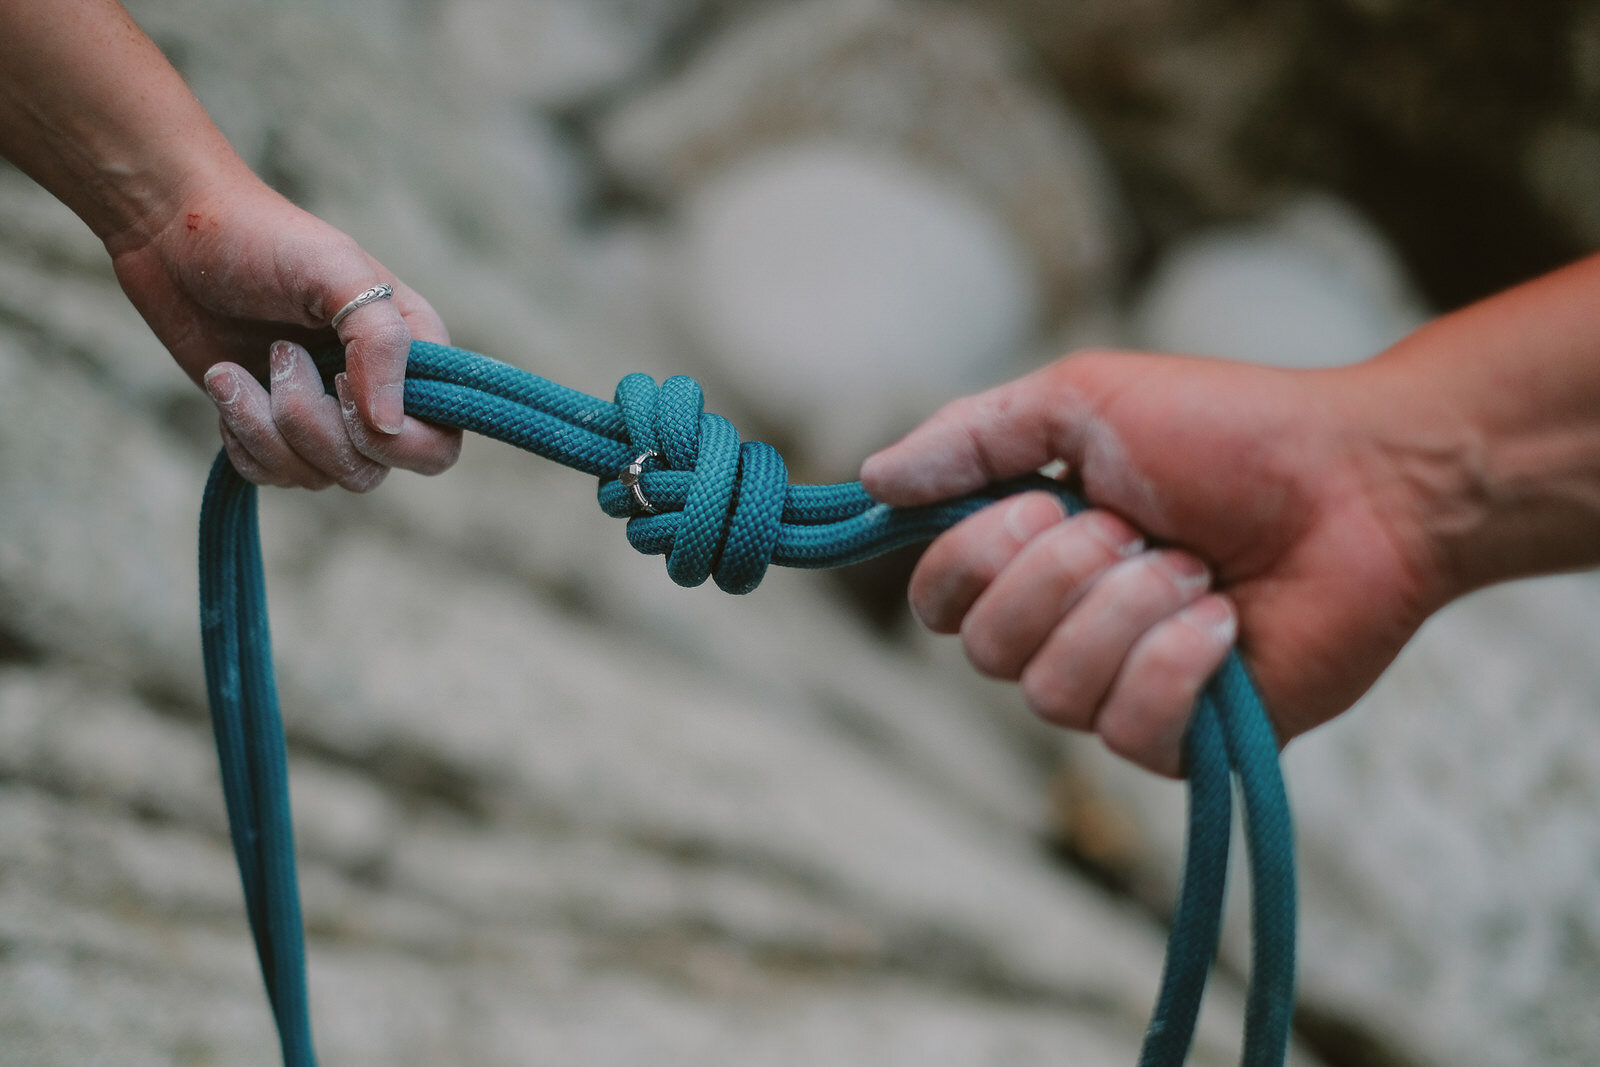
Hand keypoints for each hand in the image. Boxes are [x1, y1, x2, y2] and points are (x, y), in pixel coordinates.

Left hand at [108, 170, 460, 489]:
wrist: (174, 232)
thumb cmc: (265, 239)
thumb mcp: (335, 272)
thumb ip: (380, 343)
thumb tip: (388, 425)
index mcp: (414, 356)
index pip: (438, 446)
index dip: (394, 440)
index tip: (340, 379)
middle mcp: (377, 395)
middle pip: (369, 470)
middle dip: (312, 427)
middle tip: (279, 354)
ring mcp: (324, 416)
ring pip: (316, 477)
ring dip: (264, 427)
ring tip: (233, 367)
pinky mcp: (271, 427)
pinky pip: (270, 475)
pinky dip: (241, 440)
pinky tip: (226, 383)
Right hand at [861, 349, 1443, 775]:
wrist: (1361, 483)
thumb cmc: (1228, 431)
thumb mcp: (1083, 401)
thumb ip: (970, 438)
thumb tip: (870, 479)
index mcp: (1030, 555)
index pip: (939, 601)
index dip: (975, 559)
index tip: (1045, 498)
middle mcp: (1062, 629)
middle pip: (987, 651)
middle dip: (1064, 575)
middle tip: (1141, 528)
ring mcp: (1119, 688)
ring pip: (1052, 694)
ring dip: (1129, 611)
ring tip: (1197, 569)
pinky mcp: (1182, 739)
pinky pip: (1126, 732)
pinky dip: (1175, 664)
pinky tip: (1225, 624)